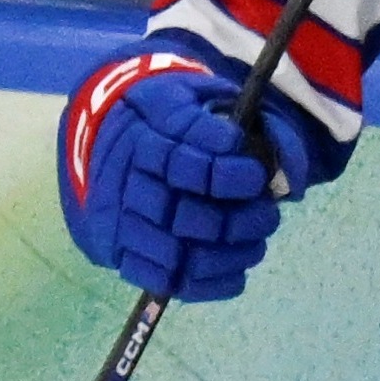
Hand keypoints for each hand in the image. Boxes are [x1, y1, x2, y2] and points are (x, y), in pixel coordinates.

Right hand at [58, 51, 295, 299]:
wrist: (104, 137)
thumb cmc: (160, 119)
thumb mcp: (186, 97)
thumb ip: (224, 124)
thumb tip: (275, 165)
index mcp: (142, 140)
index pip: (184, 165)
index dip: (226, 176)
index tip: (256, 177)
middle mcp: (126, 185)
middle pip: (185, 217)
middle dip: (236, 222)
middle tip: (267, 216)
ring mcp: (120, 223)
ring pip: (178, 254)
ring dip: (228, 255)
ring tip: (256, 243)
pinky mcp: (120, 252)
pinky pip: (165, 280)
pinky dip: (208, 283)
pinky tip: (237, 272)